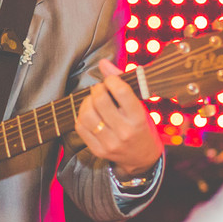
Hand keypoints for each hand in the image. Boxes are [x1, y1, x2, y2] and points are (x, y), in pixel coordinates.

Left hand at [75, 59, 163, 178]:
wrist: (142, 158)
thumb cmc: (141, 127)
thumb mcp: (140, 106)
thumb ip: (122, 83)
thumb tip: (103, 63)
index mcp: (138, 118)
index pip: (121, 92)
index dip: (111, 80)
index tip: (111, 80)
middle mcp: (124, 132)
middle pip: (100, 101)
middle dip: (97, 89)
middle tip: (100, 89)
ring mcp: (110, 143)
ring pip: (87, 114)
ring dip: (87, 102)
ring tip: (93, 100)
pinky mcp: (98, 150)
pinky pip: (80, 127)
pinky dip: (81, 115)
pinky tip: (89, 113)